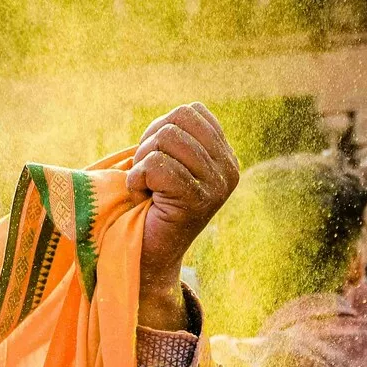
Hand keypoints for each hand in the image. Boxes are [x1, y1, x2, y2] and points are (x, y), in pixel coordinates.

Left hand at [128, 103, 240, 329]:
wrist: (147, 255)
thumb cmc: (149, 205)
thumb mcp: (169, 161)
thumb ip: (178, 135)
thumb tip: (181, 111)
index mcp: (225, 156)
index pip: (191, 111)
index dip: (161, 128)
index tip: (155, 160)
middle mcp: (229, 170)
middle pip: (178, 120)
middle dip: (149, 144)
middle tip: (147, 176)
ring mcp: (217, 187)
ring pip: (166, 140)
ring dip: (142, 163)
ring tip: (146, 188)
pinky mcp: (197, 202)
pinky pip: (157, 167)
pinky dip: (137, 179)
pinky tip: (143, 198)